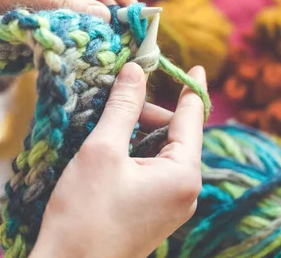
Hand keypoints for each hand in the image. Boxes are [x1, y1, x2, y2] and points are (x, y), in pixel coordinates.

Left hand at [0, 0, 136, 39]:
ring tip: (107, 46)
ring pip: (89, 5)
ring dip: (100, 23)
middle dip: (113, 4)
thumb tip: (105, 16)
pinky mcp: (42, 19)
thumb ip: (58, 3)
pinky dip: (83, 35)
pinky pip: (73, 23)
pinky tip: (85, 50)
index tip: (126, 8)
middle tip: (123, 35)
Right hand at [31, 63, 206, 257]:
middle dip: (147, 114)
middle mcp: (186, 191)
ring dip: (136, 134)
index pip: (193, 118)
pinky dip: (134, 154)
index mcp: (183, 174)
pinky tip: (108, 152)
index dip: (191, 88)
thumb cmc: (84, 213)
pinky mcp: (153, 213)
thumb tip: (137, 70)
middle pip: (174, 134)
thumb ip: (124, 106)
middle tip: (113, 105)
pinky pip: (152, 171)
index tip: (196, 66)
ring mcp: (171, 205)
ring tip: (104, 131)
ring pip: (160, 152)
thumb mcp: (103, 150)